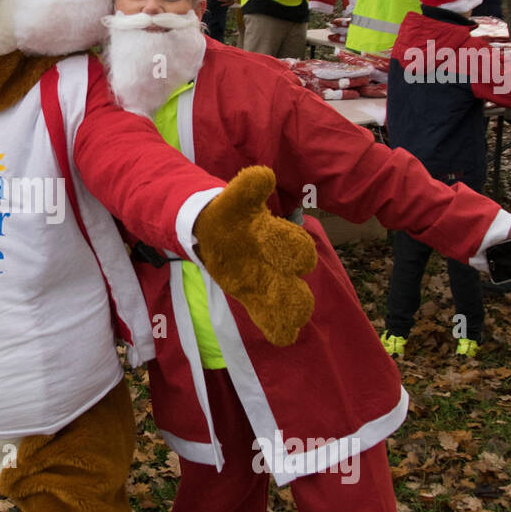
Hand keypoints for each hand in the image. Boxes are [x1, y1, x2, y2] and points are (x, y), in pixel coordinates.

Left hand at [192, 165, 316, 346]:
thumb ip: (248, 188)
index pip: (296, 245)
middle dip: (296, 288)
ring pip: (290, 298)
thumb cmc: (229, 214)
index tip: (296, 263)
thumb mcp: (235, 199)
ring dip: (292, 310)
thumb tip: (263, 175)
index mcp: (275, 235)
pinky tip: (284, 336)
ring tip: (294, 323)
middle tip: (298, 304)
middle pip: (296, 278)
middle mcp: (277, 260)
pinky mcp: (253, 295)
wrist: (212, 229)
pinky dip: (278, 325)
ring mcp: (267, 279)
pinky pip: (270, 312)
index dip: (296, 253)